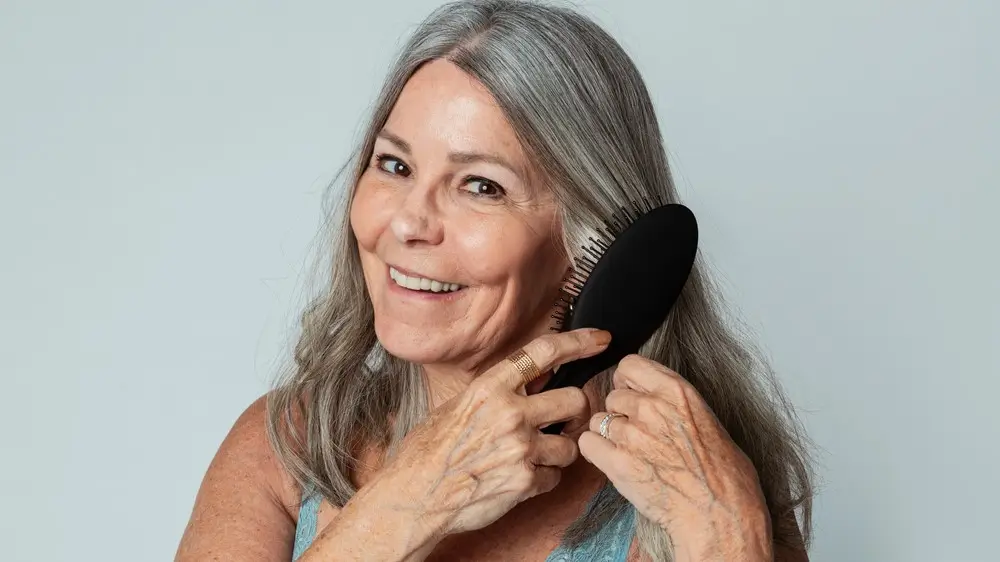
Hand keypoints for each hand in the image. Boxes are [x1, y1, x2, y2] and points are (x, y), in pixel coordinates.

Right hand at [375, 328, 610, 542]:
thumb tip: (535, 378)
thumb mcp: (459, 405)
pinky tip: (521, 478)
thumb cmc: (429, 451)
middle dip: (575, 411)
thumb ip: (498, 391)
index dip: (579, 342)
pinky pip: (555, 476)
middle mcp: (510, 413)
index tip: (600, 340)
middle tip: (564, 420)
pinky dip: (544, 479)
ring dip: (559, 450)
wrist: (415, 495)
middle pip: (575, 399)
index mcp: (491, 387)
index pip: (544, 352)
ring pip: (572, 443)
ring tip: (536, 455)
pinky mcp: (525, 481)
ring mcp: (520, 448)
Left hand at [579, 355, 771, 560]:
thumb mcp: (706, 419)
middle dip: (621, 413)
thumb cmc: (723, 474)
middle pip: (613, 395)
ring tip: (630, 453)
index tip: (632, 394)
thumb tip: (653, 397)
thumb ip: (674, 402)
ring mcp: (633, 435)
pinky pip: (587, 443)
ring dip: (609, 436)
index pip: (630, 364)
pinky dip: (596, 453)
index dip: (627, 381)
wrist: (720, 514)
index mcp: (677, 391)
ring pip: (599, 420)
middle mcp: (652, 407)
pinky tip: (614, 462)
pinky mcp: (618, 463)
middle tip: (636, 434)